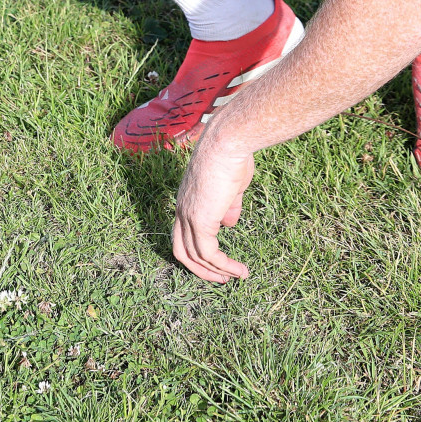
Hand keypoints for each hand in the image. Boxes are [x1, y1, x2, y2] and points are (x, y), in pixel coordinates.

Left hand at [171, 138, 255, 281]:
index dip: (198, 250)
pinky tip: (239, 270)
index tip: (217, 260)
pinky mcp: (200, 220)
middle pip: (181, 250)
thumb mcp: (231, 187)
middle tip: (221, 278)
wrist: (228, 143)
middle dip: (201, 268)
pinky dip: (223, 265)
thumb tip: (229, 224)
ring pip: (194, 256)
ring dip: (216, 271)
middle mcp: (181, 209)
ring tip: (237, 276)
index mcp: (186, 199)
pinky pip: (208, 253)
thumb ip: (228, 207)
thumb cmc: (232, 158)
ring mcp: (188, 215)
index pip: (183, 233)